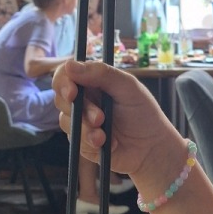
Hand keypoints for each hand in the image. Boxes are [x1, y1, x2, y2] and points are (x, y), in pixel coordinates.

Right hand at [52, 59, 183, 183]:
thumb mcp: (128, 87)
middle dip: (79, 110)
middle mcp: (84, 99)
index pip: (66, 74)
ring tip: (105, 136)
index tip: (72, 93)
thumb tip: (70, 65)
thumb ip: (102, 73)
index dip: (63, 82)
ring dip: (85, 128)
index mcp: (93, 81)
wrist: (151, 148)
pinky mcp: (81, 141)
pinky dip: (89, 142)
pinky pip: (74, 139)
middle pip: (61, 98)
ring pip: (65, 120)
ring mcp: (81, 120)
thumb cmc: (144, 113)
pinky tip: (105, 144)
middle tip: (100, 119)